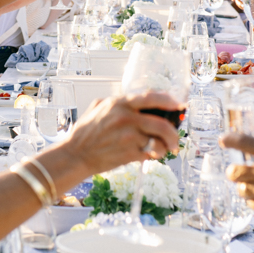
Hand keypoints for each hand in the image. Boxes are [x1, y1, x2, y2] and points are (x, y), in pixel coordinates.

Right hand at [66, 91, 180, 175]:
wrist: (76, 155)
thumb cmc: (85, 132)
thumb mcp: (98, 107)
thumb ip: (117, 102)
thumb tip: (135, 100)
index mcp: (119, 104)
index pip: (151, 97)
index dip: (168, 100)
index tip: (178, 105)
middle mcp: (126, 118)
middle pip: (161, 123)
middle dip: (174, 132)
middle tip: (176, 136)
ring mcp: (129, 136)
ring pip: (159, 140)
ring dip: (167, 145)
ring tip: (167, 148)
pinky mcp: (129, 153)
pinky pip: (151, 152)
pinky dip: (155, 154)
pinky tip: (152, 154)